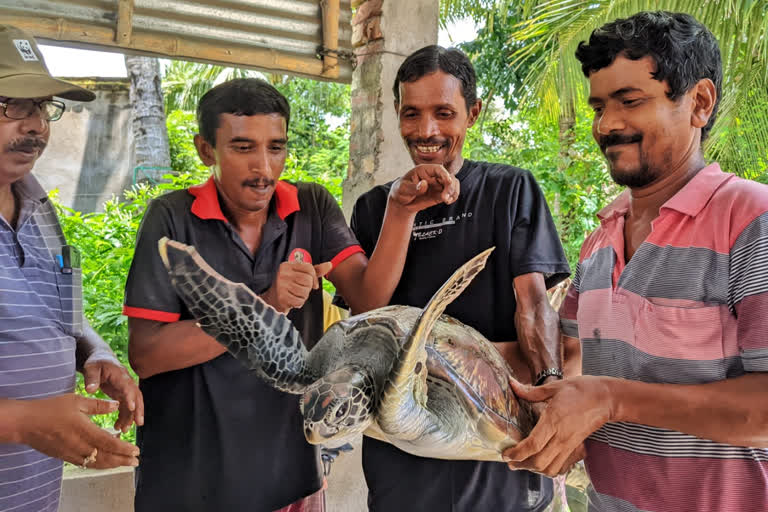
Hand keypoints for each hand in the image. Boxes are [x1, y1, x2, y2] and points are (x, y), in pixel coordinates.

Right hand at [15, 394, 139, 468]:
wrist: (26, 423)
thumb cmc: (50, 409)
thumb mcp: (76, 401)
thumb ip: (98, 405)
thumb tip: (117, 405)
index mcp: (84, 430)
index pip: (108, 443)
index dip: (124, 449)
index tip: (136, 450)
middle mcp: (79, 445)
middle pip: (105, 457)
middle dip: (122, 460)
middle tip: (136, 461)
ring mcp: (71, 453)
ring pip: (95, 463)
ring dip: (112, 464)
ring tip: (126, 464)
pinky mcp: (65, 457)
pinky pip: (85, 464)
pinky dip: (99, 464)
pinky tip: (106, 462)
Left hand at [83, 352, 143, 431]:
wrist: (101, 360)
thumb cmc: (96, 362)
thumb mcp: (91, 368)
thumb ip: (91, 378)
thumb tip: (90, 390)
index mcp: (120, 375)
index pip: (128, 387)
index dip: (131, 397)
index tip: (131, 408)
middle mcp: (127, 383)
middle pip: (137, 397)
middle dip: (138, 410)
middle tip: (138, 423)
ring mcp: (126, 390)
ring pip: (133, 404)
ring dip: (131, 417)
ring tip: (124, 430)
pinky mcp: (122, 395)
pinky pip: (126, 408)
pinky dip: (125, 417)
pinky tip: (119, 427)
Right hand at [262, 261, 332, 312]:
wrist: (273, 299)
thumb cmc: (289, 285)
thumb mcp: (301, 275)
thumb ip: (315, 270)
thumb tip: (330, 265)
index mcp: (287, 265)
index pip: (309, 268)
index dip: (314, 277)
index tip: (312, 283)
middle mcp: (283, 274)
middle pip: (308, 280)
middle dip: (308, 288)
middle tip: (300, 289)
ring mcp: (281, 285)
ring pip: (305, 291)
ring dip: (303, 296)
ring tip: (296, 294)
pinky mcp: (281, 297)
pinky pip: (299, 301)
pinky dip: (299, 303)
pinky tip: (293, 300)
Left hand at [389, 164, 459, 211]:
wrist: (401, 202)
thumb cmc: (400, 192)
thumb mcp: (403, 189)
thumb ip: (413, 187)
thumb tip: (424, 183)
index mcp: (423, 170)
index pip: (438, 169)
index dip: (444, 174)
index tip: (448, 181)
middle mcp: (433, 176)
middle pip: (448, 176)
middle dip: (450, 186)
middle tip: (444, 198)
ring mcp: (438, 184)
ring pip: (453, 184)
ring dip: (453, 192)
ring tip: (446, 200)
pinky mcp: (440, 193)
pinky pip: (452, 193)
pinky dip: (453, 197)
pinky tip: (447, 201)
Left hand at [503, 376, 613, 476]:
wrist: (608, 398)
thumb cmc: (582, 389)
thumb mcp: (556, 386)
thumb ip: (532, 391)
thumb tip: (512, 384)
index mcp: (554, 420)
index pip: (533, 444)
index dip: (517, 453)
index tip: (505, 454)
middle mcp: (562, 436)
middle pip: (539, 461)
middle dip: (522, 464)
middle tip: (510, 461)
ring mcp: (570, 444)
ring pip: (551, 467)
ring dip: (535, 469)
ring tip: (523, 463)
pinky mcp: (576, 447)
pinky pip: (561, 466)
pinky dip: (549, 469)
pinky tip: (541, 462)